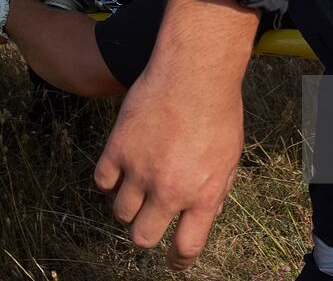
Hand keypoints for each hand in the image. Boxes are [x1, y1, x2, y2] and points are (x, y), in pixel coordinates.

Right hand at [94, 0, 257, 269]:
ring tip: (137, 186)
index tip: (174, 260)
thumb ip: (215, 190)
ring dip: (128, 205)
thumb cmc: (218, 109)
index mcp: (203, 195)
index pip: (186, 248)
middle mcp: (169, 190)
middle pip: (144, 238)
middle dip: (146, 233)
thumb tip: (205, 213)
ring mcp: (140, 170)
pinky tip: (121, 165)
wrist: (194, 72)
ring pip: (120, 213)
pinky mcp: (118, 149)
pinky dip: (110, 177)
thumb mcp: (230, 156)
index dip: (178, 260)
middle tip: (149, 220)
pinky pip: (102, 181)